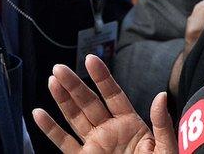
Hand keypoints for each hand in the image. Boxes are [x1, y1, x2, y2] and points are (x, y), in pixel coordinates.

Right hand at [33, 55, 175, 152]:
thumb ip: (162, 123)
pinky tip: (38, 113)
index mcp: (130, 124)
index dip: (101, 77)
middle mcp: (109, 130)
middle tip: (60, 68)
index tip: (91, 59)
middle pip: (89, 102)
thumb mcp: (165, 147)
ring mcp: (95, 145)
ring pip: (74, 118)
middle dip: (74, 85)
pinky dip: (50, 129)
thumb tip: (161, 95)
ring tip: (52, 80)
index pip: (113, 94)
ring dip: (62, 100)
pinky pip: (64, 143)